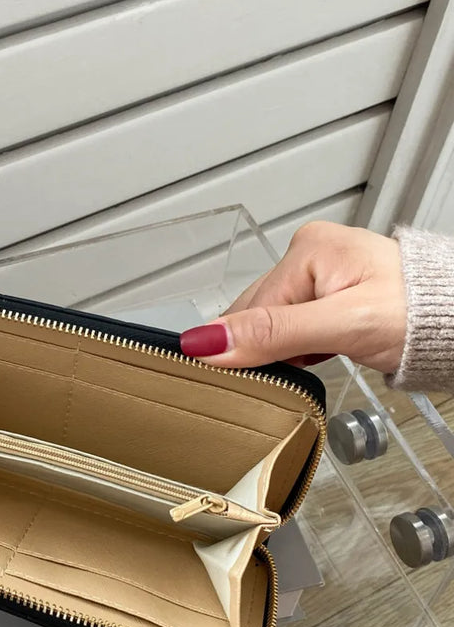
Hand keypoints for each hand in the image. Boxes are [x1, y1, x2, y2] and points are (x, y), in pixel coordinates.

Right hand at [179, 221, 405, 371]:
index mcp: (307, 249)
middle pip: (260, 315)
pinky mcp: (332, 294)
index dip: (254, 348)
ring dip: (289, 352)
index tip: (259, 377)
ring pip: (276, 325)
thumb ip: (275, 333)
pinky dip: (303, 349)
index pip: (251, 309)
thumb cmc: (419, 315)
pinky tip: (322, 354)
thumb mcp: (342, 326)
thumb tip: (207, 342)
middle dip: (274, 349)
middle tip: (304, 365)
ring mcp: (322, 274)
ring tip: (319, 358)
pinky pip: (296, 327)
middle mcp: (310, 254)